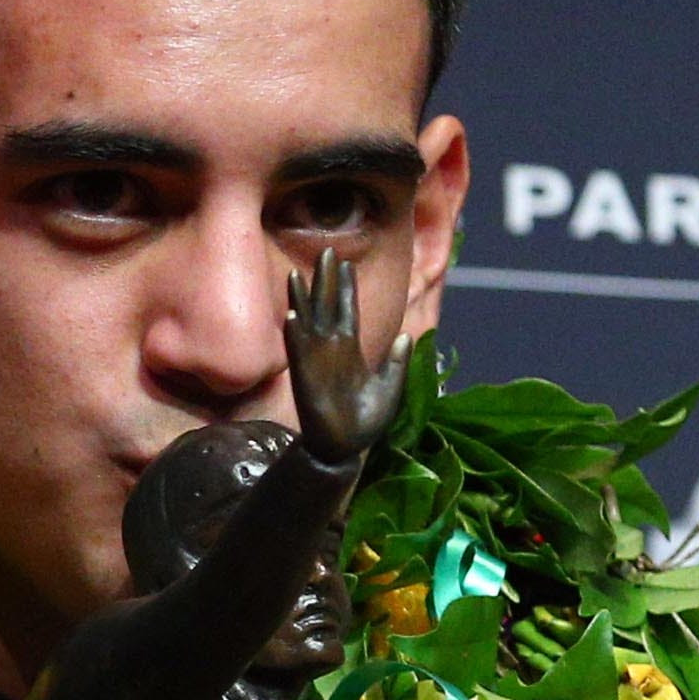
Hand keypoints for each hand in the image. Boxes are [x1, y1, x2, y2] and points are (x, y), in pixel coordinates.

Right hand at [282, 245, 406, 459]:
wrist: (346, 448)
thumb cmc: (365, 421)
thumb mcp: (390, 388)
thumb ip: (397, 363)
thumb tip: (407, 337)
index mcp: (351, 350)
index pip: (347, 310)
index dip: (346, 287)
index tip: (345, 262)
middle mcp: (331, 349)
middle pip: (326, 306)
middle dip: (325, 280)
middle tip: (326, 251)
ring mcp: (316, 360)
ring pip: (307, 323)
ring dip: (302, 299)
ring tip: (296, 274)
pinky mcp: (306, 377)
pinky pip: (299, 352)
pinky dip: (295, 334)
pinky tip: (291, 316)